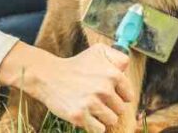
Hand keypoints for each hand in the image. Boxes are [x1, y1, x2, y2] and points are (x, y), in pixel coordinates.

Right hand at [0, 43, 132, 131]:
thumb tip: (128, 69)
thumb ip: (119, 57)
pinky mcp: (79, 116)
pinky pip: (99, 129)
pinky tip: (86, 113)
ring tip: (90, 106)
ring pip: (112, 120)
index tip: (107, 92)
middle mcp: (104, 88)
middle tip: (95, 98)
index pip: (128, 96)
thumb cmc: (76, 65)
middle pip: (120, 110)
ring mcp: (91, 103)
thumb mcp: (99, 52)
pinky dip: (94, 125)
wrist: (49, 76)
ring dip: (103, 116)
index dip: (118, 96)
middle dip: (110, 106)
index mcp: (113, 74)